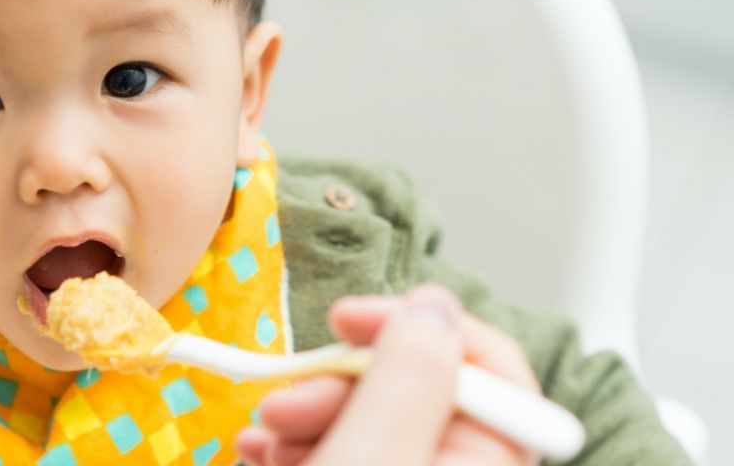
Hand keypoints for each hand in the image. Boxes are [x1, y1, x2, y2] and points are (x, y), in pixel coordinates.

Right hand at [236, 284, 539, 465]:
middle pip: (420, 391)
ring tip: (262, 436)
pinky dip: (302, 445)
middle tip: (285, 402)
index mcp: (493, 459)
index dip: (416, 326)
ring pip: (375, 423)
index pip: (488, 362)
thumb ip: (408, 376)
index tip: (347, 319)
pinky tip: (260, 452)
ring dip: (309, 415)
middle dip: (341, 382)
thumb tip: (435, 304)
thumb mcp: (371, 455)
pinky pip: (350, 453)